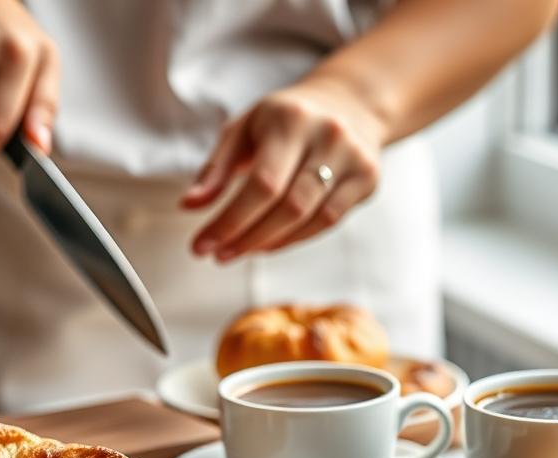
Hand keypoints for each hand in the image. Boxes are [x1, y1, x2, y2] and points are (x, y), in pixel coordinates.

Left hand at [181, 79, 386, 261]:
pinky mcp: (368, 179)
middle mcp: (328, 136)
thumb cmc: (286, 118)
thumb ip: (216, 168)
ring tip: (239, 250)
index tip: (203, 244)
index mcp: (291, 118)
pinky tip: (269, 243)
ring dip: (269, 243)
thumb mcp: (245, 128)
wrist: (349, 103)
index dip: (231, 221)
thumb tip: (190, 205)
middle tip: (219, 254)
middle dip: (247, 237)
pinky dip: (295, 238)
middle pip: (288, 206)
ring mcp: (354, 159)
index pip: (262, 184)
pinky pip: (329, 222)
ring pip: (311, 218)